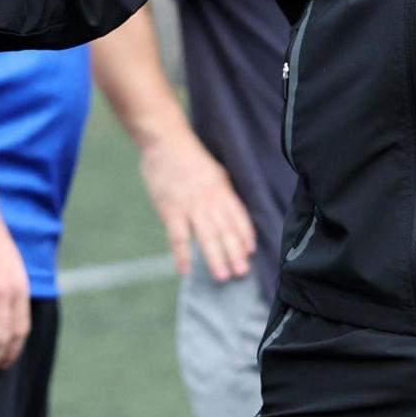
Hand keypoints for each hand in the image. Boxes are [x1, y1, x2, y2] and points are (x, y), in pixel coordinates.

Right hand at [136, 129, 255, 282]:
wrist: (164, 140)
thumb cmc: (188, 155)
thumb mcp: (214, 170)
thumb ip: (221, 190)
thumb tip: (229, 210)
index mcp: (221, 189)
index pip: (238, 216)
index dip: (245, 235)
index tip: (250, 252)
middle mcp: (209, 199)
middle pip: (225, 231)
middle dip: (235, 253)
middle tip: (242, 272)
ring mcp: (190, 206)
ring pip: (206, 237)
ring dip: (215, 258)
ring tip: (222, 276)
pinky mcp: (170, 210)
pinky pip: (178, 237)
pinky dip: (183, 254)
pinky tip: (186, 269)